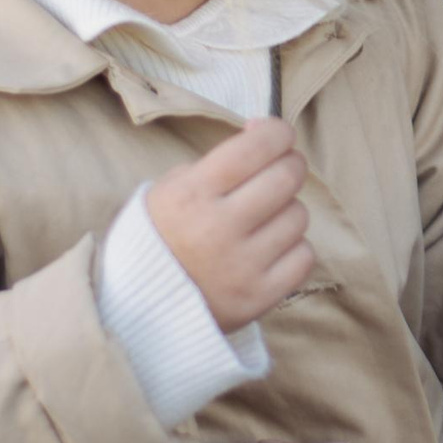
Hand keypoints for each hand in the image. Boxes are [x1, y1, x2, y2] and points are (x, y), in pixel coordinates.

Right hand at [149, 118, 315, 331]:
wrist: (138, 309)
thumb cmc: (159, 237)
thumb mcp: (169, 190)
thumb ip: (217, 162)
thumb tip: (263, 133)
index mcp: (191, 195)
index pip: (257, 146)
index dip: (278, 133)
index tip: (275, 136)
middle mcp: (218, 228)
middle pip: (288, 176)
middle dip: (288, 165)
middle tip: (278, 171)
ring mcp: (241, 267)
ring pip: (299, 215)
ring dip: (286, 211)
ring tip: (262, 220)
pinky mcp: (258, 298)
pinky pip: (304, 256)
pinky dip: (293, 249)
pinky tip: (269, 250)